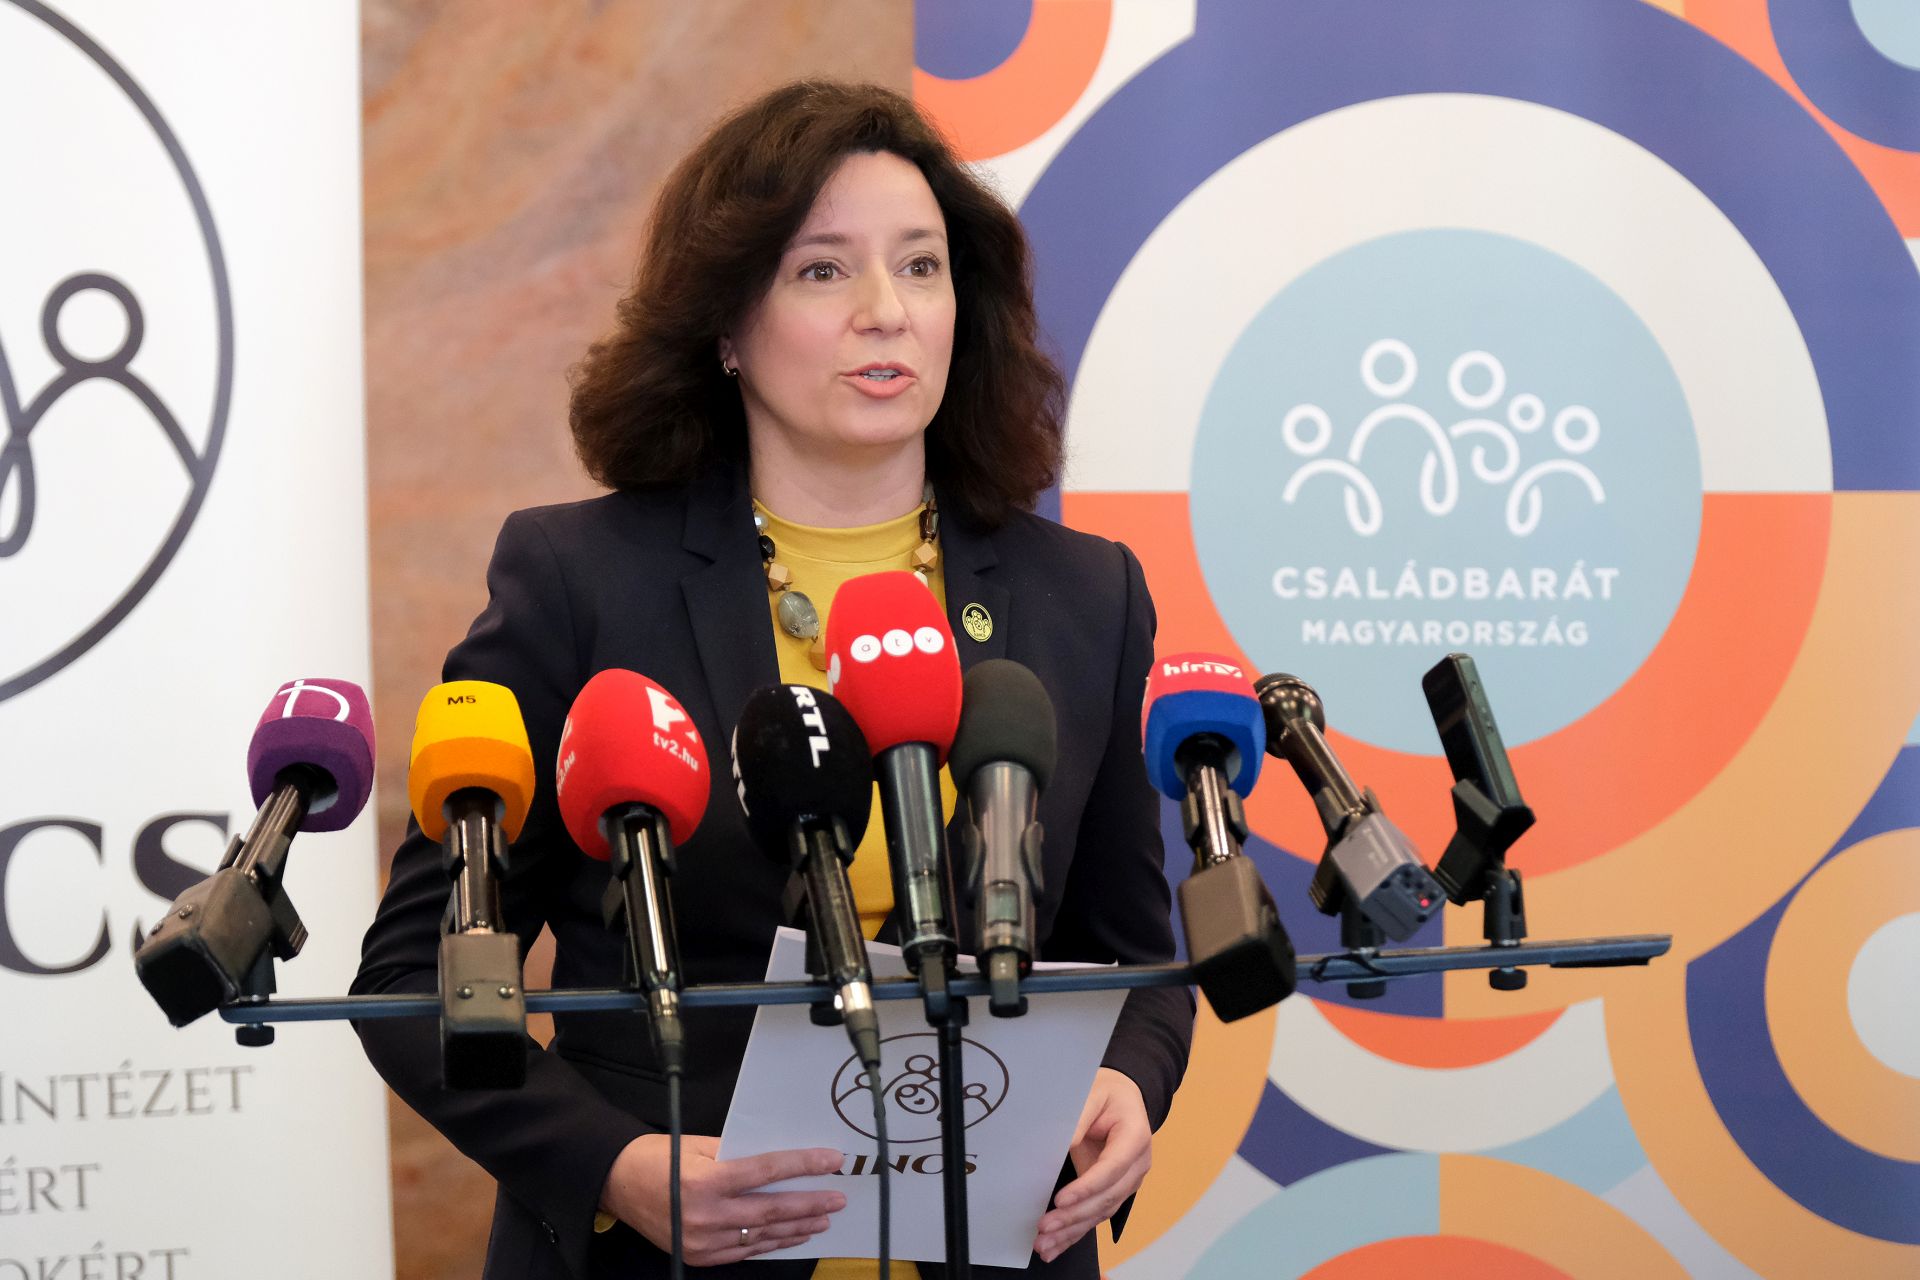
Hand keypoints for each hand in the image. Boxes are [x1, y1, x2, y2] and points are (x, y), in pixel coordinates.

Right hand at [601, 1134, 845, 1264]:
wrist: (616, 1184)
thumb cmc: (656, 1157)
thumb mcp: (698, 1144)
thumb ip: (736, 1154)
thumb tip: (776, 1161)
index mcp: (707, 1179)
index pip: (767, 1171)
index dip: (803, 1166)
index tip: (831, 1160)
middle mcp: (706, 1214)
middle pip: (772, 1209)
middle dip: (810, 1203)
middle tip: (838, 1197)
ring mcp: (703, 1241)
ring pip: (762, 1235)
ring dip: (797, 1227)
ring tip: (823, 1218)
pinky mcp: (699, 1256)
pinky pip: (744, 1250)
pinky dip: (771, 1242)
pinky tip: (790, 1235)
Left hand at [1034, 1067, 1152, 1262]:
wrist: (1121, 1096)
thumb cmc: (1107, 1092)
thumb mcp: (1092, 1093)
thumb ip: (1079, 1119)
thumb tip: (1063, 1145)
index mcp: (1135, 1137)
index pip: (1112, 1168)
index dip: (1086, 1187)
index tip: (1060, 1200)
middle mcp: (1137, 1165)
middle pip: (1107, 1197)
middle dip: (1075, 1215)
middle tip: (1044, 1227)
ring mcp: (1127, 1181)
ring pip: (1101, 1212)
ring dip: (1072, 1230)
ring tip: (1044, 1244)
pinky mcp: (1114, 1191)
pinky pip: (1095, 1215)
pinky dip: (1075, 1232)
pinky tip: (1055, 1246)